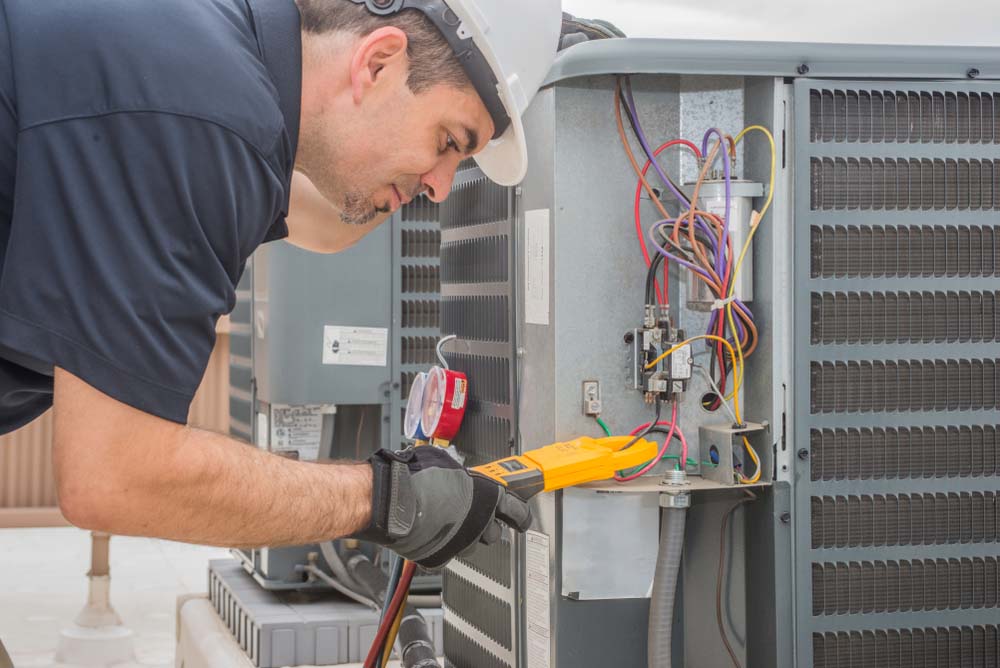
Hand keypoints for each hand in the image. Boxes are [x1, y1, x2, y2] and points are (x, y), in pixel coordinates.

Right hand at [353, 446, 531, 568]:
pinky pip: (447, 556)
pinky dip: (441, 548)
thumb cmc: (415, 477)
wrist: (392, 500)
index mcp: (487, 497)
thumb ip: (461, 476)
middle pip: (493, 532)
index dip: (520, 515)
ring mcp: (461, 543)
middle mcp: (479, 523)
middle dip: (485, 525)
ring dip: (463, 537)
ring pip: (471, 546)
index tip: (521, 518)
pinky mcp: (440, 558)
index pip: (517, 511)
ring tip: (445, 522)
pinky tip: (430, 535)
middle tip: (471, 515)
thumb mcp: (446, 463)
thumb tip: (458, 475)